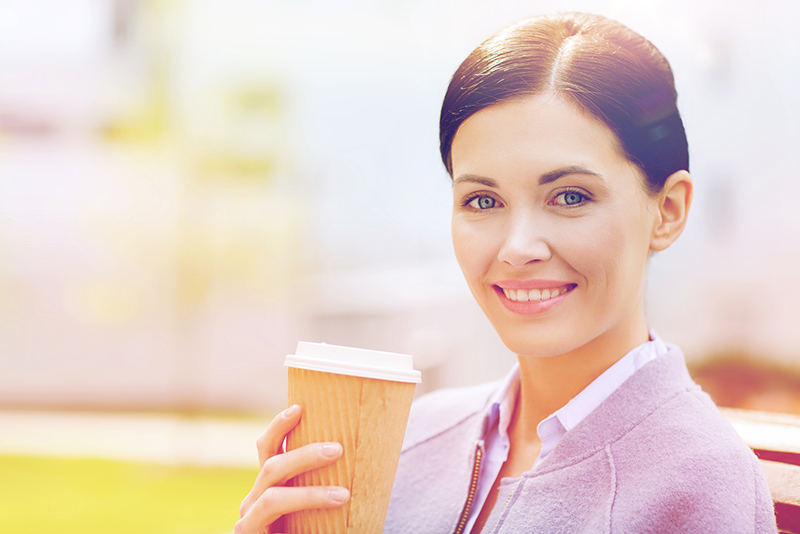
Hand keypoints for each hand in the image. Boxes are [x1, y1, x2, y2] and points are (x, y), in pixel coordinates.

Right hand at [235, 404, 349, 533]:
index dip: (280, 425)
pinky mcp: (248, 533)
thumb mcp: (317, 513)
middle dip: (304, 452)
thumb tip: (370, 456)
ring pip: (271, 486)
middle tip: (338, 448)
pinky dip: (304, 500)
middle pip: (271, 463)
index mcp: (269, 487)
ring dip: (308, 486)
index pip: (267, 449)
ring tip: (343, 493)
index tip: (301, 406)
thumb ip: (328, 488)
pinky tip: (335, 501)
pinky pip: (272, 509)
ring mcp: (249, 518)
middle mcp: (254, 499)